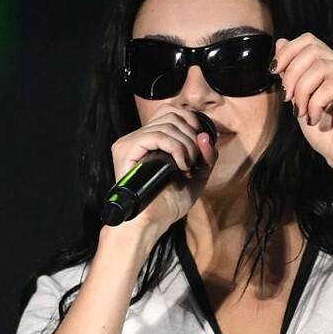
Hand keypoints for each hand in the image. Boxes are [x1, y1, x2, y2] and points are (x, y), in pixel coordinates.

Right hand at [107, 108, 217, 231]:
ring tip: (187, 166)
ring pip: (167, 125)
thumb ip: (206, 156)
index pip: (170, 111)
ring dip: (186, 145)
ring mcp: (130, 142)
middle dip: (191, 136)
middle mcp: (138, 137)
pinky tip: (181, 166)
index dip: (189, 120)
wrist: (152, 222)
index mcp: (151, 140)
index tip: (200, 142)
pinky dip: (176, 149)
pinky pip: (157, 136)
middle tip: (194, 160)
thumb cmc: (170, 203)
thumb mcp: (197, 176)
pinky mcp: (126, 150)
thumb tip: (205, 136)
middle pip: (171, 115)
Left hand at [274, 33, 332, 175]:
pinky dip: (316, 104)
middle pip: (313, 50)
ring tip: (302, 113)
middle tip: (287, 99)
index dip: (288, 52)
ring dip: (302, 92)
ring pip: (320, 67)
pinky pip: (330, 87)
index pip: (310, 41)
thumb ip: (292, 72)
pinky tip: (316, 119)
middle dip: (292, 74)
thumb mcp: (300, 98)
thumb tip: (280, 42)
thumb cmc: (326, 133)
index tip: (274, 72)